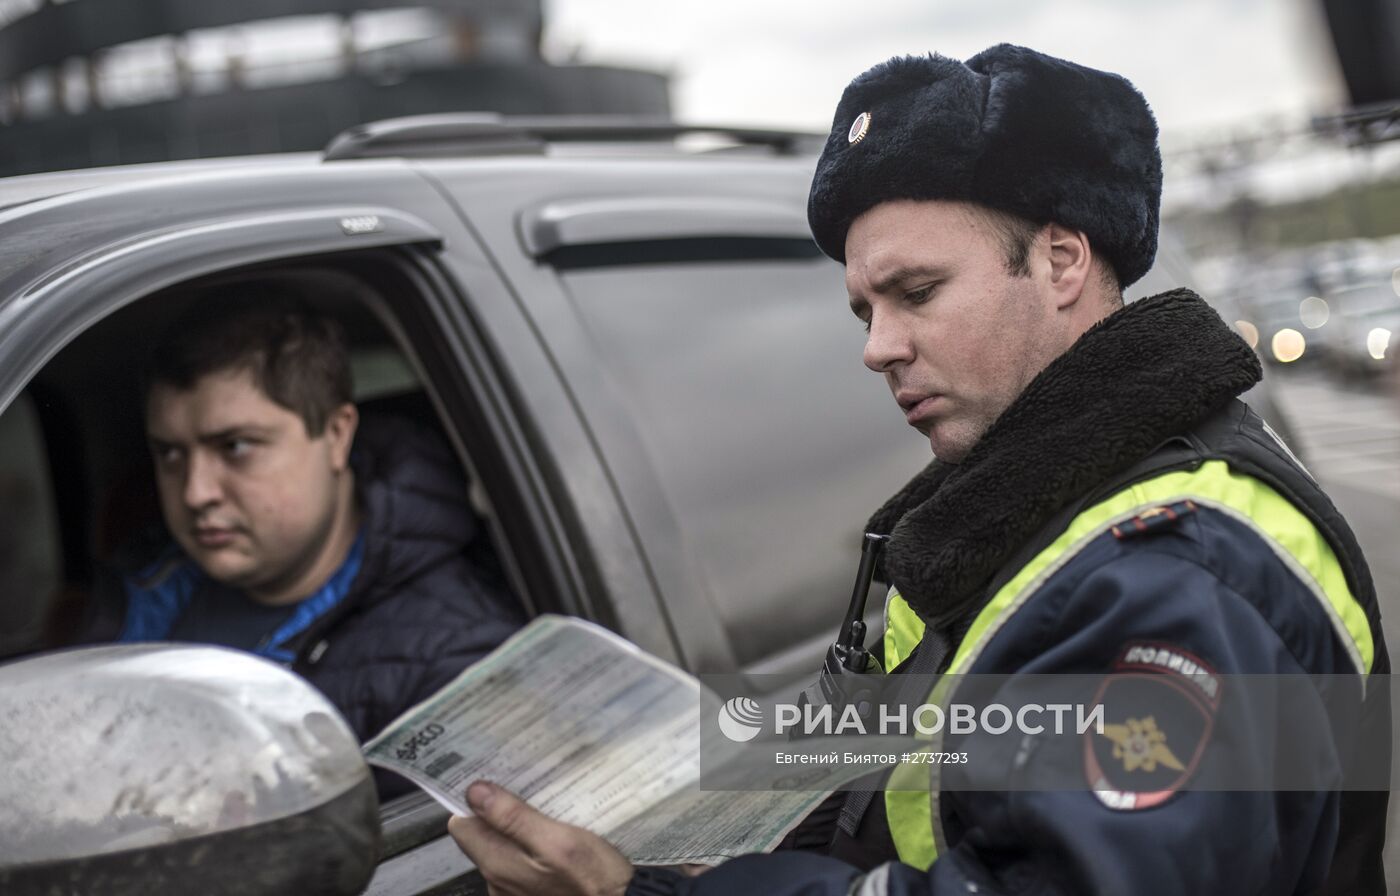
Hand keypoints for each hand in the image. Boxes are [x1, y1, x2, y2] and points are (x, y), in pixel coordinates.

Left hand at [447, 781, 634, 895]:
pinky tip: (553, 835)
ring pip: (502, 847)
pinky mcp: (530, 892)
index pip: (462, 826)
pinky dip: (531, 845)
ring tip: (545, 808)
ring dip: (518, 827)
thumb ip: (514, 818)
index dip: (474, 802)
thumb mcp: (559, 841)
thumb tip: (475, 793)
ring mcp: (513, 890)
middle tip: (527, 789)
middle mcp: (497, 881)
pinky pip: (519, 861)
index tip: (493, 780)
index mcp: (498, 865)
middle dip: (499, 812)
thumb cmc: (595, 879)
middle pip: (482, 836)